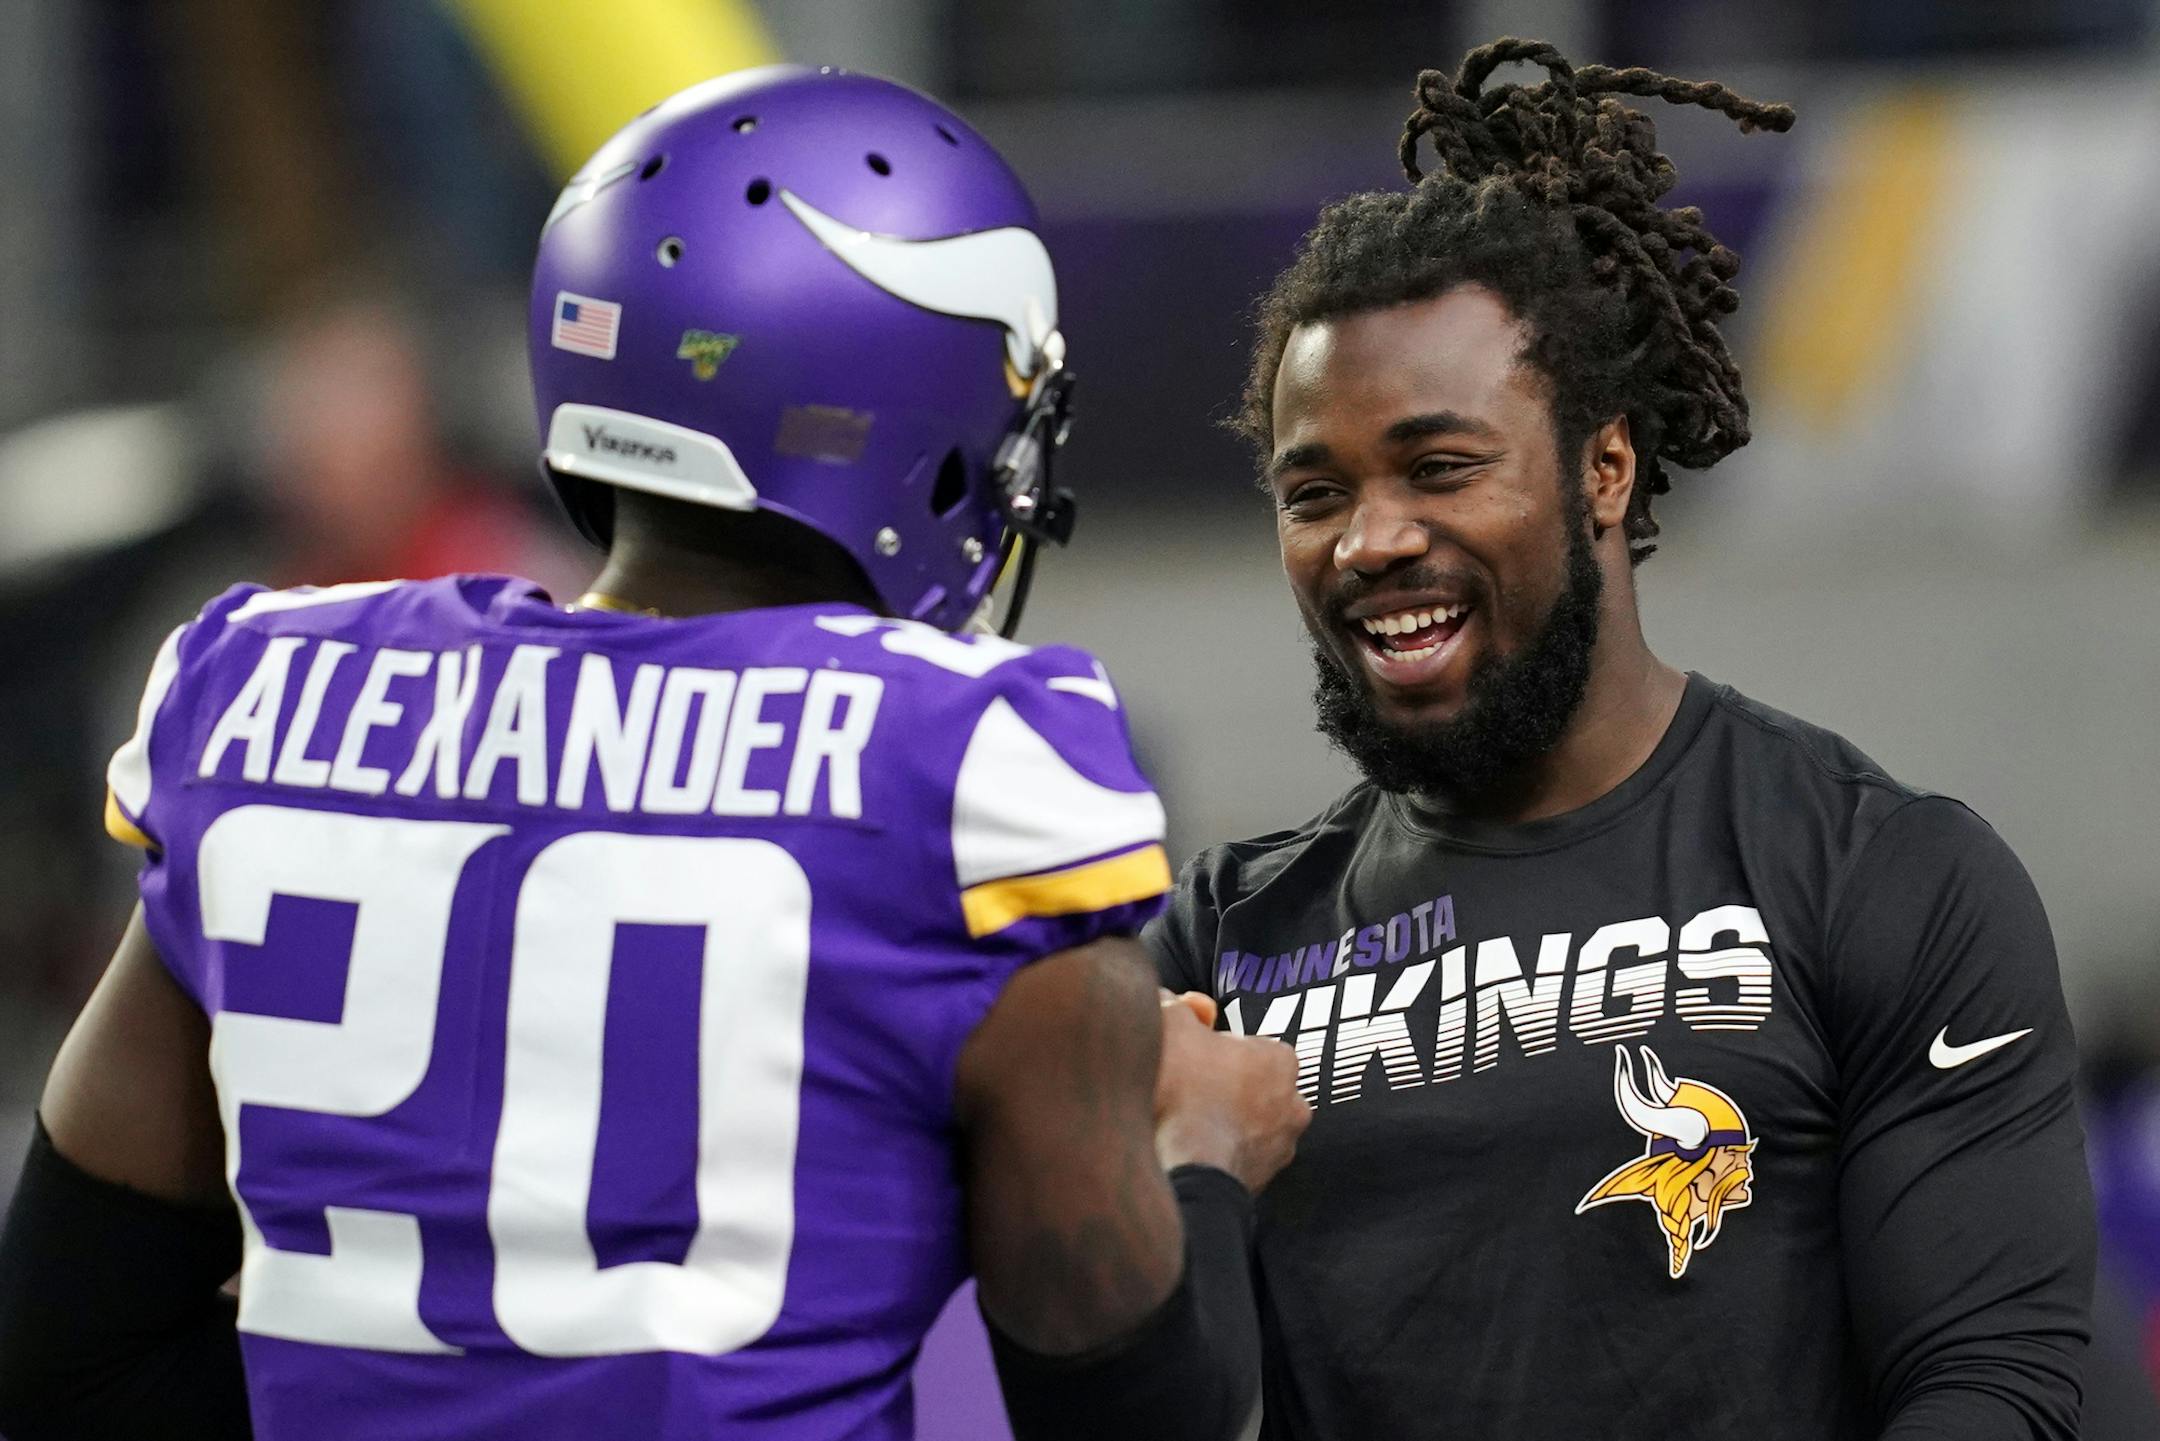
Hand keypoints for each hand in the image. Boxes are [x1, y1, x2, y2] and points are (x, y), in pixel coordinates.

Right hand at [1153, 993, 1310, 1192]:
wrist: (1187, 1168)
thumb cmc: (1184, 1092)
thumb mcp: (1170, 1026)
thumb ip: (1173, 1005)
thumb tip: (1169, 1001)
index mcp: (1280, 1059)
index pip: (1248, 1043)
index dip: (1213, 1046)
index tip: (1190, 1054)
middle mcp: (1293, 1105)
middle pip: (1250, 1085)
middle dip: (1222, 1085)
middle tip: (1184, 1087)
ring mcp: (1280, 1149)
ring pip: (1245, 1124)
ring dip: (1220, 1121)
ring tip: (1183, 1121)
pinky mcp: (1261, 1183)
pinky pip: (1237, 1157)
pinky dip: (1218, 1152)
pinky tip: (1189, 1148)